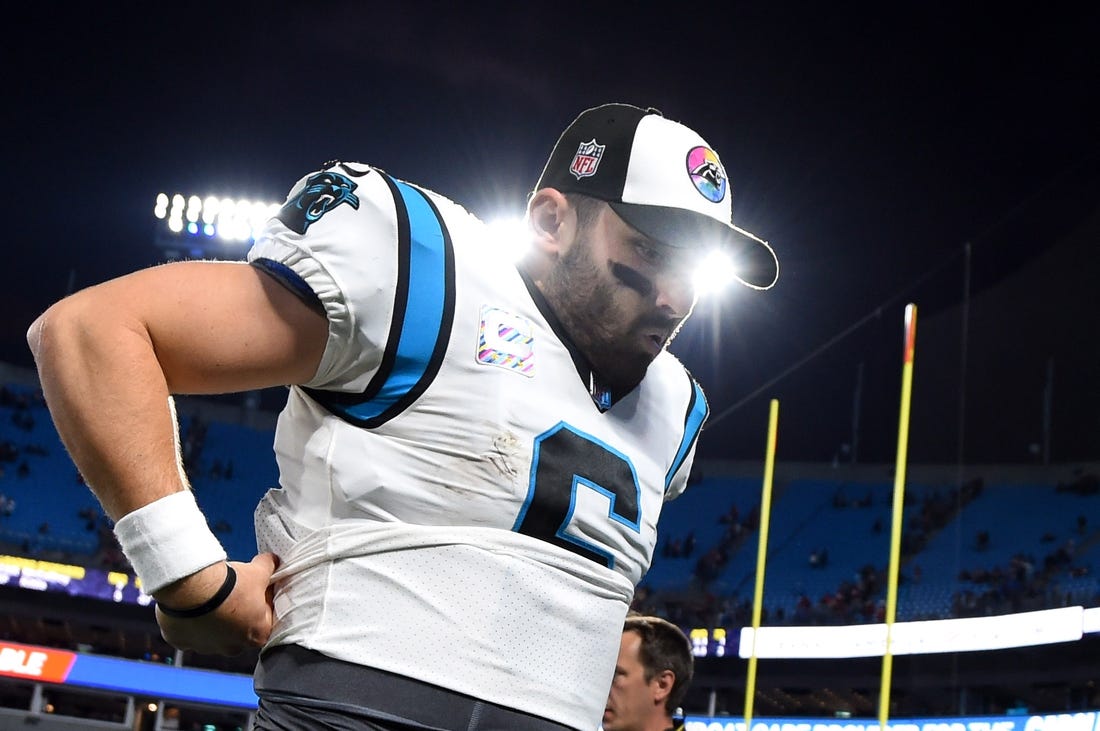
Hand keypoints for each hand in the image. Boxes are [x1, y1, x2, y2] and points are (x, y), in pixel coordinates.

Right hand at [154, 552, 278, 655]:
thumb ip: (269, 568)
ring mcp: (206, 647)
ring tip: (210, 598)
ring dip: (212, 620)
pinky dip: (189, 621)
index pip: (266, 620)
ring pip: (212, 634)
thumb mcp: (257, 571)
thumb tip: (272, 561)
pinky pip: (188, 633)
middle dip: (237, 615)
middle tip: (233, 594)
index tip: (256, 589)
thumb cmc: (229, 586)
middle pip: (239, 631)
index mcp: (257, 635)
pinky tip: (191, 606)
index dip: (263, 602)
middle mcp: (233, 648)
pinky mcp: (183, 643)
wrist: (193, 588)